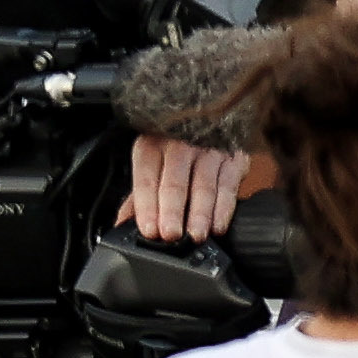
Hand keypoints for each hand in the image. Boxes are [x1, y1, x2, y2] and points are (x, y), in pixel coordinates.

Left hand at [124, 137, 247, 244]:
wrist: (208, 121)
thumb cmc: (173, 151)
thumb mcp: (149, 166)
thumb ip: (137, 198)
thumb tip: (122, 226)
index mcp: (152, 147)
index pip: (146, 180)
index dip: (147, 207)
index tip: (149, 230)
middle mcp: (181, 145)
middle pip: (175, 182)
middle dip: (172, 211)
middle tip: (171, 235)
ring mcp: (210, 151)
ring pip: (204, 186)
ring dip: (200, 214)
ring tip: (196, 236)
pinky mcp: (234, 158)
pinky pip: (229, 186)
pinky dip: (224, 209)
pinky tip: (218, 226)